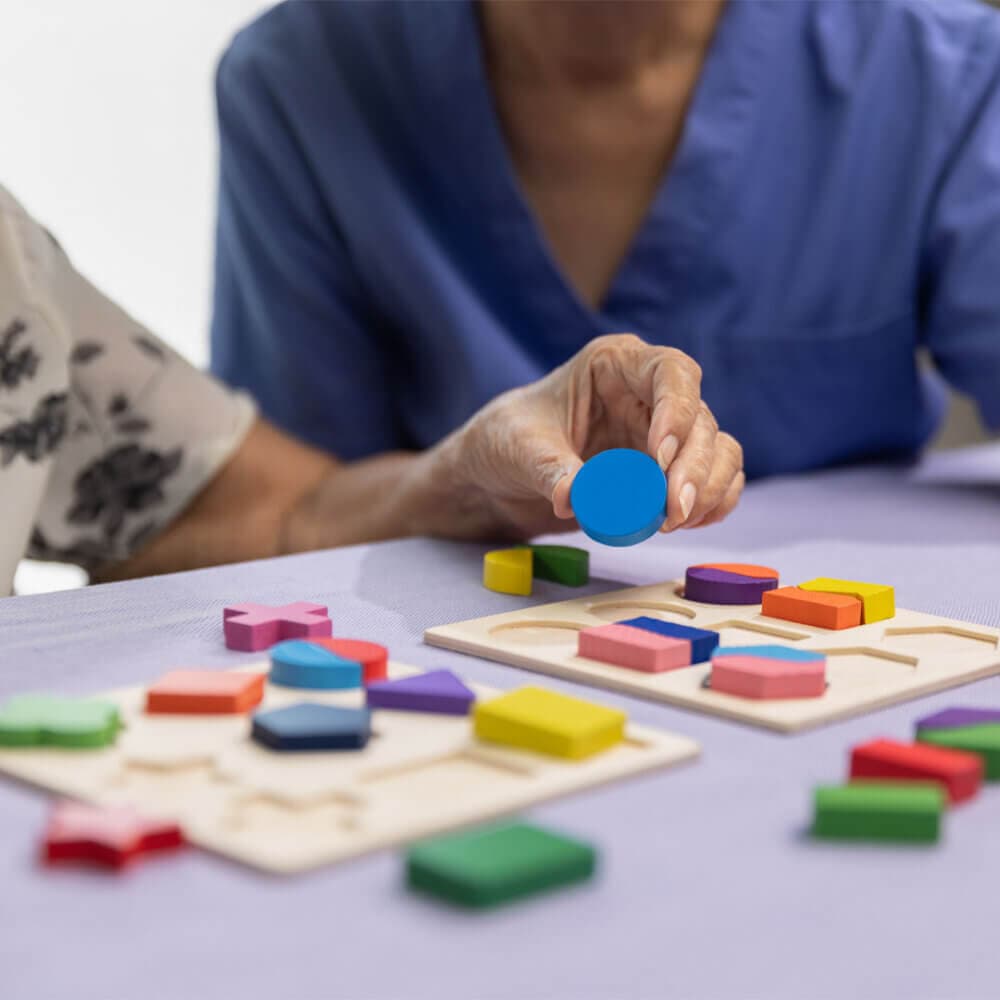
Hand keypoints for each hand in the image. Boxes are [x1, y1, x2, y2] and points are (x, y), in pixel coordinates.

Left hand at [420, 333, 744, 540]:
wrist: (496, 479)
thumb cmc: (503, 442)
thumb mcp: (518, 450)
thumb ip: (549, 470)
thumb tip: (575, 499)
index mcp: (613, 365)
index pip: (670, 372)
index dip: (677, 412)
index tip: (660, 458)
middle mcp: (646, 394)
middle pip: (701, 419)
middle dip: (694, 468)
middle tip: (671, 513)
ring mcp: (661, 434)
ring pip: (717, 450)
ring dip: (709, 488)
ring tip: (673, 522)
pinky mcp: (665, 473)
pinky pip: (714, 480)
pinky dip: (714, 502)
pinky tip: (693, 523)